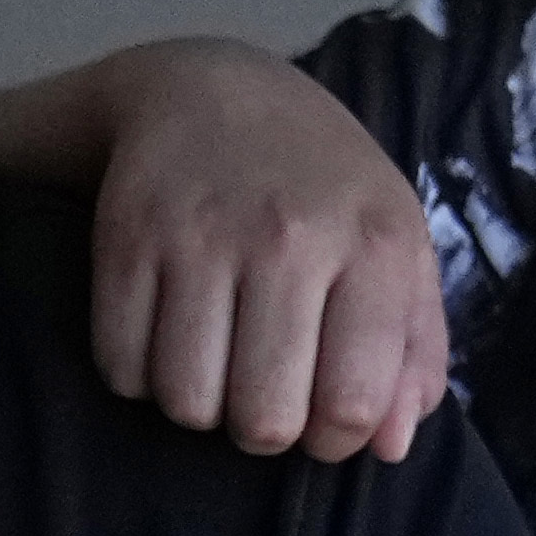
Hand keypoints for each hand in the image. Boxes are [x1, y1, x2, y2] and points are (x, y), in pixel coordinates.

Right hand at [84, 40, 450, 463]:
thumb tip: (388, 446)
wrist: (212, 90)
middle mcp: (289, 238)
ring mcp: (200, 236)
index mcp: (374, 243)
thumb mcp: (396, 244)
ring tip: (212, 359)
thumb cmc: (320, 185)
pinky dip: (138, 374)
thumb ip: (413, 348)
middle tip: (262, 385)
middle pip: (264, 421)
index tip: (322, 415)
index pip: (351, 405)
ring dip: (197, 402)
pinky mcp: (126, 239)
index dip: (334, 439)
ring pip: (187, 403)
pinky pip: (122, 368)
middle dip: (262, 427)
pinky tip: (164, 335)